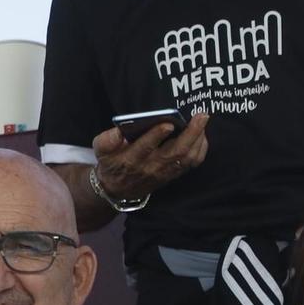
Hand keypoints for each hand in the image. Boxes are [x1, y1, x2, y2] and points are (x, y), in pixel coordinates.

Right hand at [92, 111, 208, 199]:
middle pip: (174, 152)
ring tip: (202, 121)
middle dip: (190, 134)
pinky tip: (202, 135)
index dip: (156, 135)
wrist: (119, 188)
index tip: (168, 123)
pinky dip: (200, 148)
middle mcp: (150, 167)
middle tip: (201, 116)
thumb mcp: (101, 151)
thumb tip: (118, 131)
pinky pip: (192, 163)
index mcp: (130, 159)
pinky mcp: (174, 173)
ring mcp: (165, 171)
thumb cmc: (112, 162)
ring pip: (186, 157)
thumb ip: (106, 140)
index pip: (145, 148)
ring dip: (198, 139)